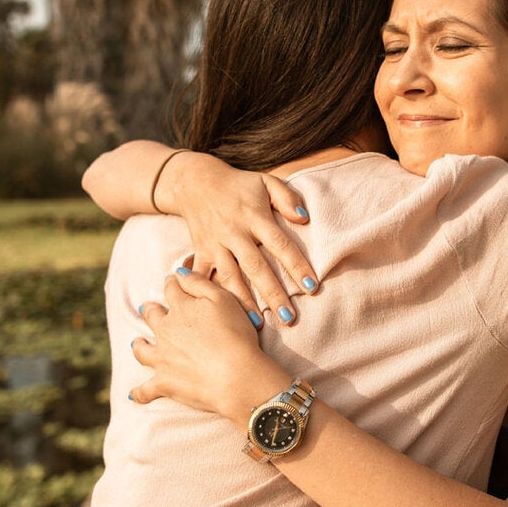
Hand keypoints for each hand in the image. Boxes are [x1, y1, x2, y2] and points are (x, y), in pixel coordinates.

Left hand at [130, 269, 289, 421]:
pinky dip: (139, 392)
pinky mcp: (164, 383)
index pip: (172, 289)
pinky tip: (133, 395)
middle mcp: (166, 331)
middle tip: (149, 308)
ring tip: (138, 343)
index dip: (172, 283)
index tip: (173, 281)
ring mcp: (162, 358)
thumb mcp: (224, 299)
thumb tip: (179, 272)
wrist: (236, 375)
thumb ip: (199, 283)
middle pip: (152, 316)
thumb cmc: (235, 335)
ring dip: (140, 345)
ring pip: (142, 349)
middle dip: (151, 310)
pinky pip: (145, 390)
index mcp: (181, 308)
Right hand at [158, 151, 317, 323]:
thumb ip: (286, 197)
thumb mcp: (266, 182)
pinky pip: (204, 278)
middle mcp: (234, 233)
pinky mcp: (200, 252)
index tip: (312, 287)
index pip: (280, 244)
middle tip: (289, 317)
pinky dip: (210, 296)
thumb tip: (304, 217)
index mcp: (254, 217)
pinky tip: (221, 315)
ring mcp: (215, 245)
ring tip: (258, 325)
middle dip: (273, 294)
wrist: (195, 182)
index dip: (296, 266)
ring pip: (230, 278)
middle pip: (256, 267)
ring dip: (244, 302)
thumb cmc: (239, 185)